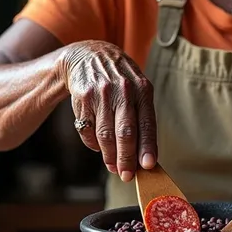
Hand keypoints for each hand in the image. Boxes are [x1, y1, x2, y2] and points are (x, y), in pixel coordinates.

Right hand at [59, 40, 156, 181]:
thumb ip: (141, 117)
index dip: (147, 146)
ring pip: (105, 134)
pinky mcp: (83, 97)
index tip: (148, 166)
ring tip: (114, 167)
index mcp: (142, 89)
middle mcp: (122, 90)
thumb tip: (143, 155)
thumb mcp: (136, 88)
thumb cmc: (119, 79)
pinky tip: (99, 147)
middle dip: (126, 158)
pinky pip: (88, 129)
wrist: (88, 55)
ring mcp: (101, 93)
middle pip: (125, 132)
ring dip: (110, 156)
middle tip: (127, 176)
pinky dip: (93, 144)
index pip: (147, 123)